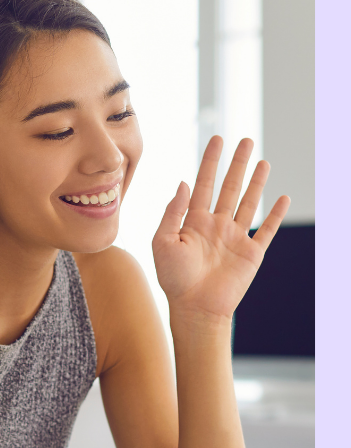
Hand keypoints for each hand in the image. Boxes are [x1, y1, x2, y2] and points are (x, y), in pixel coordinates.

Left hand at [152, 136, 289, 320]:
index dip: (210, 162)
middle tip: (245, 140)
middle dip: (237, 164)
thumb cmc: (173, 278)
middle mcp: (215, 226)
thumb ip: (172, 212)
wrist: (194, 308)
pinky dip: (276, 214)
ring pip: (249, 202)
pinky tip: (284, 197)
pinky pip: (266, 230)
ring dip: (256, 182)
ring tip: (263, 161)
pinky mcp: (251, 253)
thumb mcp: (162, 241)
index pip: (203, 184)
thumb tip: (183, 182)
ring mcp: (234, 238)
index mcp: (193, 222)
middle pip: (229, 187)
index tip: (217, 139)